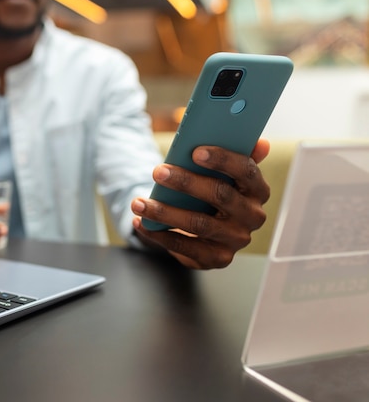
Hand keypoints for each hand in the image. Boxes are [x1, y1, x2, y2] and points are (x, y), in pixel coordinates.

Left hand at [131, 139, 270, 268]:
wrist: (209, 231)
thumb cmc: (214, 192)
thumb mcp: (224, 173)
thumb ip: (235, 155)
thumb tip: (260, 143)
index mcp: (258, 190)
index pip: (246, 171)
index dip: (222, 160)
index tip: (195, 151)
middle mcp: (252, 216)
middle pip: (220, 195)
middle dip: (186, 182)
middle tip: (158, 172)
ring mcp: (235, 240)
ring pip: (198, 224)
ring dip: (164, 212)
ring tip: (139, 203)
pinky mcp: (217, 258)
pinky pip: (185, 247)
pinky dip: (159, 235)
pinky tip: (140, 223)